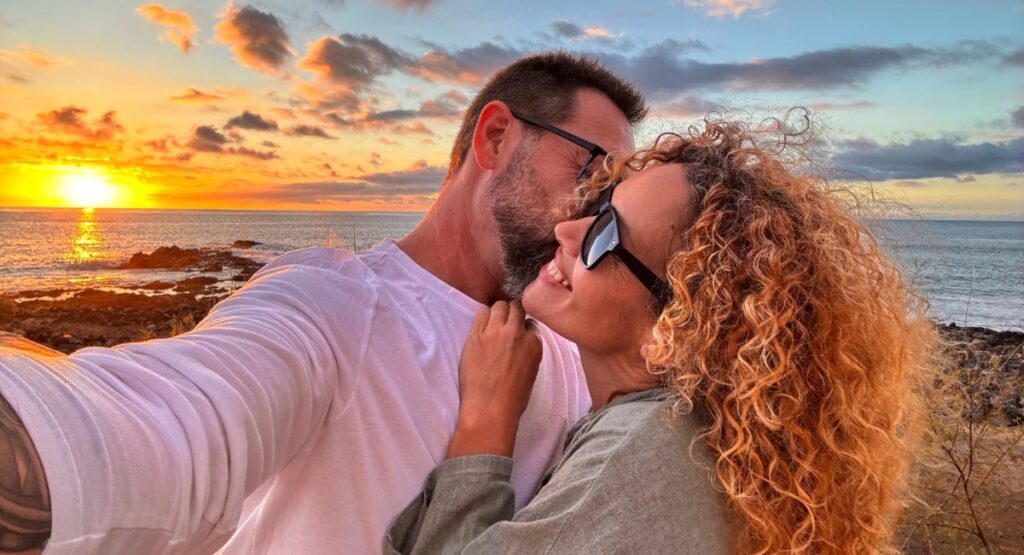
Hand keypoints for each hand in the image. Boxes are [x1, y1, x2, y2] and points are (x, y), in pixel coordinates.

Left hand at [446, 301, 541, 458]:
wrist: (489, 408)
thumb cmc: (513, 399)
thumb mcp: (532, 372)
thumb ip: (528, 352)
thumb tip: (521, 343)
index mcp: (534, 344)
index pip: (531, 324)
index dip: (523, 327)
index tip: (517, 333)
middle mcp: (517, 333)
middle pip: (516, 308)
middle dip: (512, 313)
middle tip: (505, 322)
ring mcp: (495, 332)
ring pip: (499, 306)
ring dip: (498, 312)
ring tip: (493, 323)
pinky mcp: (476, 335)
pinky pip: (481, 314)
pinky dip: (483, 317)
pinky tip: (481, 327)